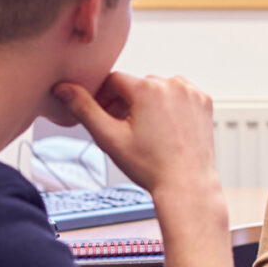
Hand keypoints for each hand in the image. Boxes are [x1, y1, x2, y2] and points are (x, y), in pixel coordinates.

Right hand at [53, 72, 216, 194]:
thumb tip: (63, 88)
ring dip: (149, 102)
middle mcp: (172, 84)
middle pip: (137, 85)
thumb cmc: (150, 167)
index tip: (104, 117)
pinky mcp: (204, 101)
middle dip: (126, 102)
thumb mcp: (109, 138)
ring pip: (158, 88)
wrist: (187, 185)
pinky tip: (166, 128)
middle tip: (123, 129)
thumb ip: (84, 109)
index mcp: (148, 88)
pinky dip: (171, 105)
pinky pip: (179, 94)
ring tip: (146, 131)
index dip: (104, 98)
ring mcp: (191, 92)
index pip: (113, 81)